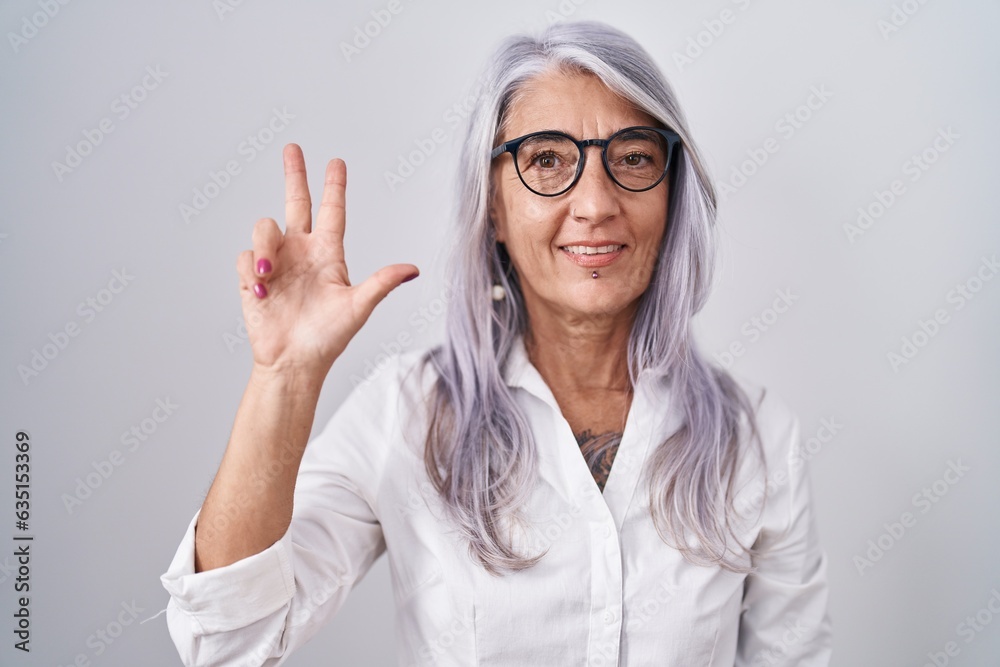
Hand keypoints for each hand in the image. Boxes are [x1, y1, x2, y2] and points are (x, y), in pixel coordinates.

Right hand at [236, 144, 418, 379]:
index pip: (332, 212)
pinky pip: (244, 257)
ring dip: (263, 247)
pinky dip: (250, 269)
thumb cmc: (328, 339)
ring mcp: (276, 263)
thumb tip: (413, 269)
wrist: (294, 363)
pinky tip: (260, 291)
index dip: (334, 187)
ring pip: (265, 229)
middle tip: (292, 148)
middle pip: (295, 203)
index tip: (336, 161)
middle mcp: (301, 252)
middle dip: (294, 175)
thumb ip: (381, 283)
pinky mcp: (252, 278)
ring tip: (267, 274)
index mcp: (328, 255)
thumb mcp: (358, 308)